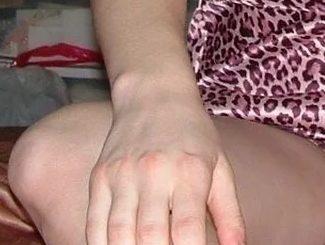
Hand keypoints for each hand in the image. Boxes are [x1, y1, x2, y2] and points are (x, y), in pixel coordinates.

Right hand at [87, 93, 244, 244]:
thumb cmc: (193, 134)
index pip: (187, 230)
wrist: (154, 94)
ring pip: (118, 235)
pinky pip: (94, 225)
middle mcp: (154, 173)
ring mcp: (122, 175)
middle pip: (150, 237)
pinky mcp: (99, 177)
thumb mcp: (220, 168)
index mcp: (190, 172)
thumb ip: (230, 215)